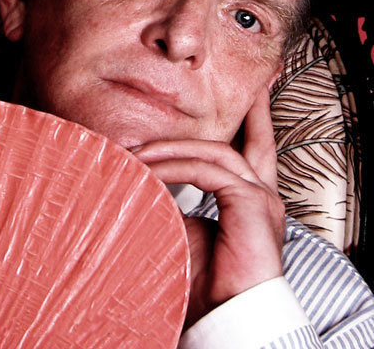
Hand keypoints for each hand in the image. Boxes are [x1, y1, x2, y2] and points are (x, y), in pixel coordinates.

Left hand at [133, 86, 284, 326]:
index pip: (252, 155)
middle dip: (252, 110)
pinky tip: (150, 171)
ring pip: (216, 152)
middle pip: (257, 139)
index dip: (248, 127)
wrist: (224, 318)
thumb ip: (179, 201)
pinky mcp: (252, 203)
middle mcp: (263, 196)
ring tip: (139, 153)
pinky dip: (175, 167)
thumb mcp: (187, 231)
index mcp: (253, 202)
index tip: (240, 104)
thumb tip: (151, 181)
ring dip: (173, 148)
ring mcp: (261, 197)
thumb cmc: (206, 283)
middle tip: (248, 85)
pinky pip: (207, 171)